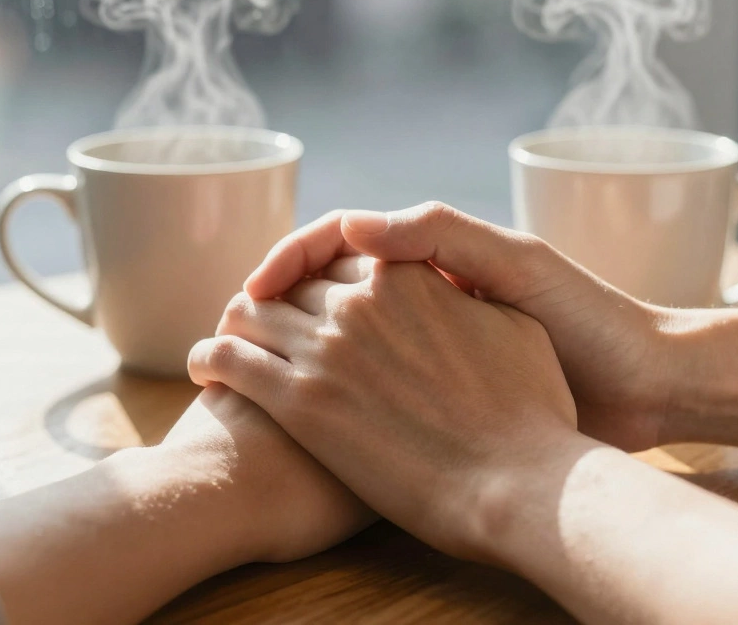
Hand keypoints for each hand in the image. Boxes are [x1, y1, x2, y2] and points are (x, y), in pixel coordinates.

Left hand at [189, 257, 580, 559]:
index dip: (318, 274)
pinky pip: (229, 360)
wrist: (516, 483)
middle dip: (274, 300)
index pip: (340, 255)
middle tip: (260, 325)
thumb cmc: (531, 416)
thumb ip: (470, 297)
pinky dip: (211, 359)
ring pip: (249, 313)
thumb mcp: (516, 327)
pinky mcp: (300, 402)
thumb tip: (455, 289)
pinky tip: (206, 372)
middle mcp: (360, 301)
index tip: (308, 293)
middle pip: (292, 284)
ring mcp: (326, 349)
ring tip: (226, 345)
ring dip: (234, 325)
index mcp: (408, 275)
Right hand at [243, 202, 679, 450]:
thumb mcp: (517, 264)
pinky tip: (308, 411)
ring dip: (296, 345)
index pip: (340, 240)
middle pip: (329, 286)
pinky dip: (335, 389)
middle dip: (276, 301)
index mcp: (437, 259)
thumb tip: (354, 224)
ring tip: (251, 369)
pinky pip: (374, 383)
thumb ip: (441, 236)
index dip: (290, 259)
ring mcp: (433, 344)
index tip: (252, 292)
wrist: (644, 384)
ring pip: (344, 336)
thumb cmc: (588, 318)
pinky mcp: (446, 389)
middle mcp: (426, 296)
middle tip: (230, 331)